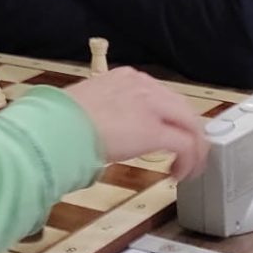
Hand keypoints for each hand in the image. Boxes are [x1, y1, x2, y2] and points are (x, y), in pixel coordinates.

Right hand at [67, 67, 208, 177]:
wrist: (58, 127)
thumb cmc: (62, 120)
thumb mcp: (89, 105)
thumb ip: (108, 110)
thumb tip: (107, 127)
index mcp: (125, 78)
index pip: (160, 94)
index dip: (170, 116)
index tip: (169, 131)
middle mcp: (142, 86)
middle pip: (182, 107)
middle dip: (189, 131)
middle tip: (189, 152)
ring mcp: (151, 106)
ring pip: (189, 124)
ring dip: (193, 147)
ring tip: (188, 166)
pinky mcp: (155, 131)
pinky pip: (185, 144)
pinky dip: (189, 160)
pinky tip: (179, 174)